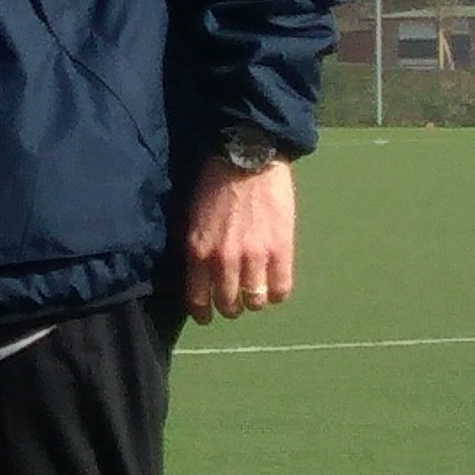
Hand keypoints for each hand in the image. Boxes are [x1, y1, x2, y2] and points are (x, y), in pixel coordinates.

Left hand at [184, 157, 295, 322]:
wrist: (247, 158)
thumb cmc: (214, 183)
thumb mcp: (192, 219)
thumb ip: (197, 248)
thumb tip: (199, 274)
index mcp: (198, 251)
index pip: (197, 299)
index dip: (203, 313)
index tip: (206, 316)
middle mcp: (223, 260)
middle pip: (229, 305)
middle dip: (231, 308)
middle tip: (235, 302)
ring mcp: (254, 256)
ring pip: (256, 301)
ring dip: (255, 301)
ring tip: (256, 293)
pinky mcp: (281, 249)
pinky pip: (282, 288)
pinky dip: (279, 293)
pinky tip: (276, 286)